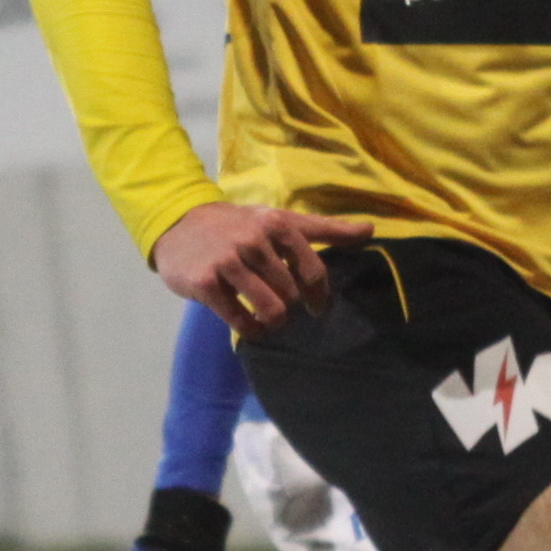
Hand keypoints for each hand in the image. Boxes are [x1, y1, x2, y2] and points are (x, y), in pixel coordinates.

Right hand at [153, 199, 371, 336]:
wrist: (179, 224)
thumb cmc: (239, 225)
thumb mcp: (281, 221)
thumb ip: (326, 228)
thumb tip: (370, 230)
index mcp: (277, 224)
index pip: (313, 270)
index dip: (319, 295)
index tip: (316, 307)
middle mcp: (253, 240)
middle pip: (291, 294)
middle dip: (290, 306)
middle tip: (280, 305)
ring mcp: (227, 262)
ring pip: (269, 309)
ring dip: (273, 321)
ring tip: (267, 317)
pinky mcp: (204, 283)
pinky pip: (239, 320)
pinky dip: (250, 330)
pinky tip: (249, 325)